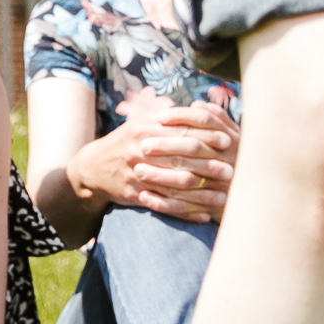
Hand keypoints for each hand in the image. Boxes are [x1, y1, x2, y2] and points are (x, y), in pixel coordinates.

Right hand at [84, 110, 234, 222]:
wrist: (92, 168)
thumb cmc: (124, 142)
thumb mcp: (139, 124)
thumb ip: (167, 117)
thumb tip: (199, 108)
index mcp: (143, 130)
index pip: (181, 132)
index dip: (206, 136)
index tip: (227, 140)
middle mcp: (139, 151)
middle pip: (181, 160)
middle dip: (209, 166)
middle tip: (231, 170)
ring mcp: (136, 175)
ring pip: (176, 187)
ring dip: (202, 194)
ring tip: (224, 196)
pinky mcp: (134, 195)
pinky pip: (165, 206)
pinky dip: (186, 212)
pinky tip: (204, 215)